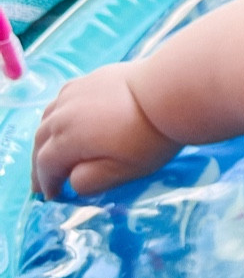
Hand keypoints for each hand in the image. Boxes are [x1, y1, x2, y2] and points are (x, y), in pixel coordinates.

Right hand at [31, 64, 180, 198]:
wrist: (170, 92)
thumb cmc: (149, 137)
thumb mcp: (123, 170)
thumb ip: (92, 180)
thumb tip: (72, 181)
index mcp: (67, 139)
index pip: (46, 165)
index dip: (47, 183)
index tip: (51, 197)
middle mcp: (63, 114)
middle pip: (41, 140)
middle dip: (40, 164)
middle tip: (43, 182)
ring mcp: (73, 92)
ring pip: (48, 117)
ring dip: (45, 139)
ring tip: (50, 153)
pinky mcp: (88, 79)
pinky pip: (61, 100)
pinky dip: (56, 116)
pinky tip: (65, 121)